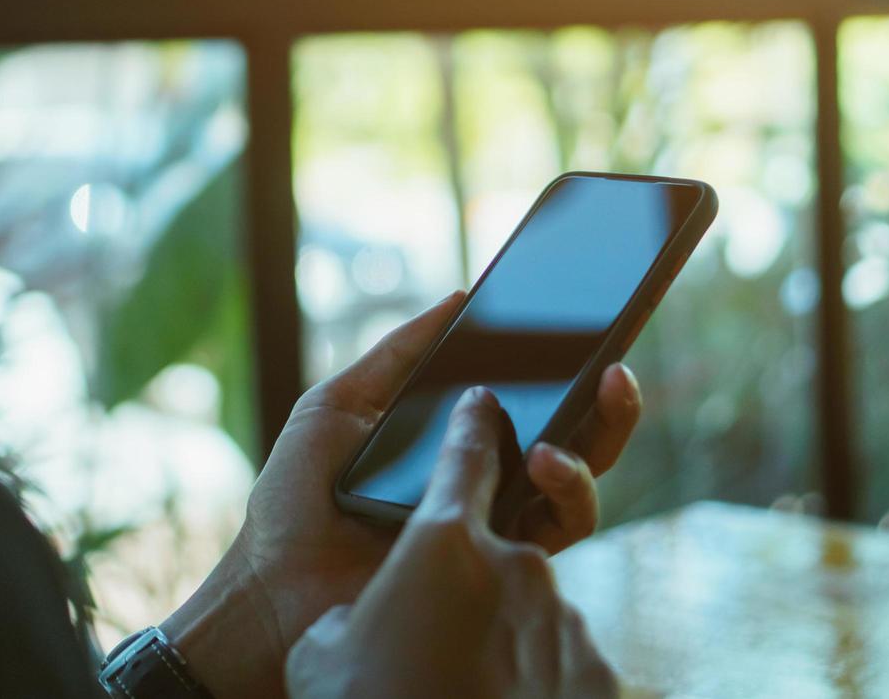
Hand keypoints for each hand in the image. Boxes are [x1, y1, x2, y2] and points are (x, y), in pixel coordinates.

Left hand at [161, 292, 641, 697]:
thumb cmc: (295, 503)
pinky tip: (542, 463)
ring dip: (591, 449)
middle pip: (575, 439)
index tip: (591, 322)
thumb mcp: (337, 406)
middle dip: (611, 402)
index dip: (567, 363)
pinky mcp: (500, 571)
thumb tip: (459, 297)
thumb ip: (396, 353)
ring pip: (581, 487)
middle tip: (614, 367)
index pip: (528, 400)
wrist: (274, 591)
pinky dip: (565, 493)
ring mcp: (498, 529)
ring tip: (557, 431)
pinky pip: (558, 531)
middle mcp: (490, 484)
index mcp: (457, 443)